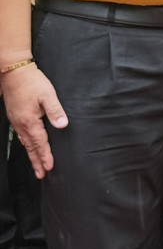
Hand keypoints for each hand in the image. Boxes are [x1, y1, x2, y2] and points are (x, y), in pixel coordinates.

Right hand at [0, 63, 66, 177]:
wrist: (14, 72)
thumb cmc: (32, 82)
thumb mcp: (48, 95)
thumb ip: (55, 111)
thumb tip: (62, 125)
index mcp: (29, 121)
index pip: (40, 143)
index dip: (45, 156)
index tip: (50, 167)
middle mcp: (21, 124)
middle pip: (30, 147)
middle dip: (36, 161)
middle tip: (41, 175)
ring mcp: (16, 121)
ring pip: (25, 143)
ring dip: (31, 154)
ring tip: (36, 165)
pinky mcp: (15, 116)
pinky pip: (20, 135)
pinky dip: (26, 144)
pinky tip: (28, 146)